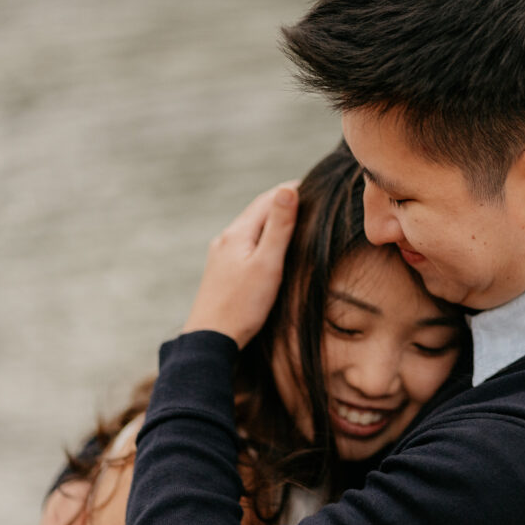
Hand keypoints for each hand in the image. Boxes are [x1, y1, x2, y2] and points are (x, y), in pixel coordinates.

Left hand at [182, 182, 298, 347]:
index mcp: (237, 233)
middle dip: (281, 204)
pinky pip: (244, 244)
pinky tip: (269, 249)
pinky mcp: (221, 270)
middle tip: (308, 199)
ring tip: (294, 221)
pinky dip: (261, 238)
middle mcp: (225, 239)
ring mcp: (221, 255)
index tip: (313, 186)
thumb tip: (288, 190)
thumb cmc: (242, 305)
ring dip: (271, 221)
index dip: (290, 191)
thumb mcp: (268, 263)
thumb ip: (279, 227)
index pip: (267, 200)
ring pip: (250, 228)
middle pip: (257, 212)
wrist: (211, 338)